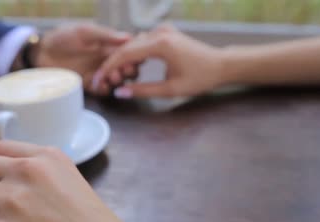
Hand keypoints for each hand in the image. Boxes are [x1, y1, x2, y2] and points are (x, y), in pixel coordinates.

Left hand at [34, 23, 133, 95]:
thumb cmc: (62, 37)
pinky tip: (102, 86)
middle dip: (129, 70)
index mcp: (108, 45)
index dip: (134, 55)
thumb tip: (128, 37)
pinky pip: (101, 90)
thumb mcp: (85, 32)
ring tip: (113, 77)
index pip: (129, 51)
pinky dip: (104, 89)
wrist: (42, 52)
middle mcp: (105, 60)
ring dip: (118, 80)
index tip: (133, 57)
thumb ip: (106, 35)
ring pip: (116, 81)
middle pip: (127, 68)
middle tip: (123, 70)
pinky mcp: (88, 84)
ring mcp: (97, 73)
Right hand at [94, 25, 224, 98]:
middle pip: (126, 46)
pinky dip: (133, 54)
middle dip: (112, 64)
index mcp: (161, 44)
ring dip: (122, 59)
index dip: (109, 68)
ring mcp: (163, 31)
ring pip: (133, 44)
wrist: (221, 65)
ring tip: (115, 77)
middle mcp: (160, 32)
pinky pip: (142, 42)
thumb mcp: (171, 89)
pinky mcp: (165, 33)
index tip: (98, 80)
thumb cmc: (200, 78)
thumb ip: (143, 91)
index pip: (125, 53)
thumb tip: (120, 93)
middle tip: (101, 80)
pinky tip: (130, 68)